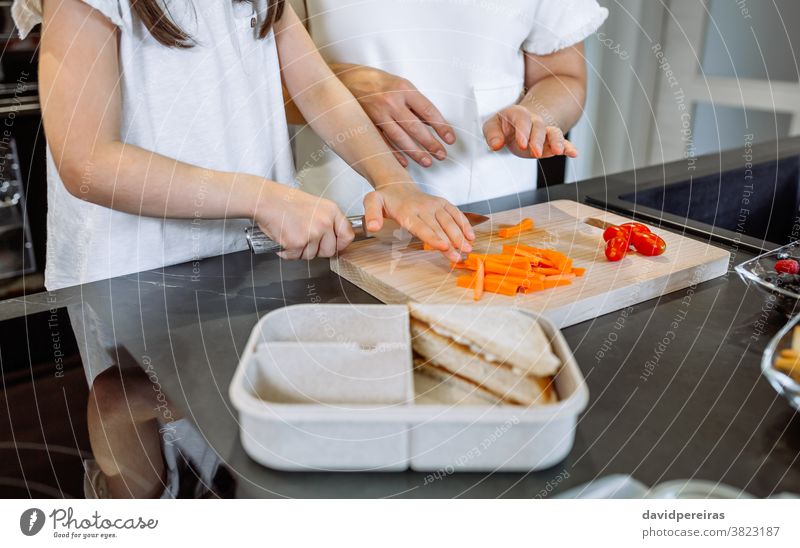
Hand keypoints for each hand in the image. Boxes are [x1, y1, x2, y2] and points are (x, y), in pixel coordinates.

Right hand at [253, 183, 354, 259]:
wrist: (266, 199)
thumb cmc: (285, 201)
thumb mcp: (316, 205)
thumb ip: (327, 221)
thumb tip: (333, 240)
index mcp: (332, 211)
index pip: (347, 235)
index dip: (340, 244)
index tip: (334, 246)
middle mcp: (324, 222)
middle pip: (329, 251)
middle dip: (316, 250)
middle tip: (304, 240)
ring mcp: (312, 233)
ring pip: (311, 256)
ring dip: (300, 251)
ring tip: (291, 234)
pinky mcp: (297, 242)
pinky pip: (295, 256)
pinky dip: (287, 252)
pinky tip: (283, 238)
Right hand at [337, 65, 454, 167]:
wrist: (345, 78)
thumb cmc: (376, 82)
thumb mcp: (400, 85)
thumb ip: (415, 103)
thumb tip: (433, 123)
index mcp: (403, 88)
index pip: (428, 110)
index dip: (441, 127)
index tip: (450, 139)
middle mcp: (391, 101)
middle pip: (415, 127)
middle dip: (431, 143)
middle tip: (441, 155)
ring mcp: (377, 113)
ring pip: (400, 137)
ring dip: (415, 152)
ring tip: (427, 162)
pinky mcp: (366, 123)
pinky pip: (382, 142)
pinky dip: (394, 154)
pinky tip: (404, 163)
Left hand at [363, 183, 474, 262]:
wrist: (397, 186)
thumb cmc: (385, 199)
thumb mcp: (371, 203)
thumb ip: (371, 215)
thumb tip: (372, 227)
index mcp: (407, 211)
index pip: (422, 227)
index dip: (433, 237)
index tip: (443, 247)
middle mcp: (423, 207)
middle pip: (438, 227)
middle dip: (450, 243)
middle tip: (458, 257)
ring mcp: (434, 204)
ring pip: (449, 221)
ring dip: (460, 235)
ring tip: (467, 249)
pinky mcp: (442, 203)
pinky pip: (455, 213)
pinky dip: (464, 224)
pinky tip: (470, 236)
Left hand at [482, 105, 577, 158]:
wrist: (519, 123)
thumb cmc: (504, 125)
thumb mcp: (492, 126)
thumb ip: (492, 134)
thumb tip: (495, 145)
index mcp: (518, 114)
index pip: (522, 119)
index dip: (523, 131)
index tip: (522, 144)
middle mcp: (534, 121)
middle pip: (539, 127)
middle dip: (538, 140)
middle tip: (535, 153)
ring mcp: (544, 131)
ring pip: (553, 133)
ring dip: (556, 142)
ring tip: (558, 152)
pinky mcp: (551, 142)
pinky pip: (562, 142)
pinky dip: (568, 147)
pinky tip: (573, 153)